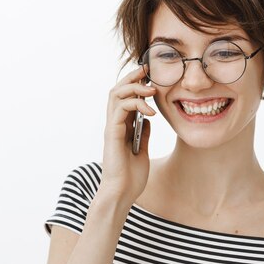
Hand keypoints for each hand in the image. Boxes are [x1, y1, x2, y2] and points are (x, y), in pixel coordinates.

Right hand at [99, 65, 156, 206]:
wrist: (122, 194)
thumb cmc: (131, 177)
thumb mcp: (142, 150)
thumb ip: (143, 133)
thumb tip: (147, 119)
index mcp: (121, 127)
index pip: (125, 97)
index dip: (136, 83)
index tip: (151, 74)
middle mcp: (114, 124)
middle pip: (117, 90)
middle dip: (133, 77)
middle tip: (149, 69)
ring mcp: (112, 128)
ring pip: (116, 95)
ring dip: (134, 87)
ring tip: (152, 89)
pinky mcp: (112, 134)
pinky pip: (120, 110)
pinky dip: (135, 105)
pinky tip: (150, 111)